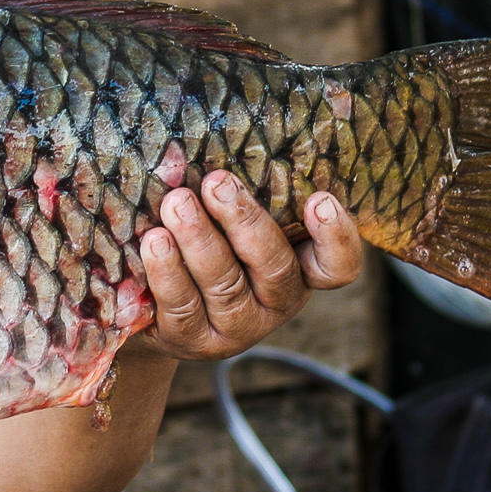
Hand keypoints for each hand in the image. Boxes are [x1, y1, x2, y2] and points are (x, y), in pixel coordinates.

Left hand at [131, 171, 361, 362]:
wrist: (154, 306)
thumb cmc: (203, 245)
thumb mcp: (228, 223)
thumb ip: (233, 196)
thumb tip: (206, 150)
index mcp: (298, 269)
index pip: (336, 266)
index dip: (336, 238)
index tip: (320, 200)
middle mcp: (275, 302)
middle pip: (274, 266)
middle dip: (244, 221)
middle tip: (216, 183)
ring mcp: (236, 327)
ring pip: (225, 285)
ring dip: (199, 240)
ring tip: (176, 204)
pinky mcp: (193, 341)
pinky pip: (182, 307)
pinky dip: (168, 271)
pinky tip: (154, 241)